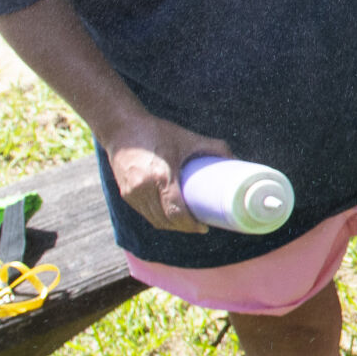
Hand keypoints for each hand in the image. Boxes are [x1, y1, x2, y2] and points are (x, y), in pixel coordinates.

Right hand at [103, 114, 232, 233]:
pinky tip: (170, 217)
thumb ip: (213, 146)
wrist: (121, 128)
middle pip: (166, 220)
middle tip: (200, 224)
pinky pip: (145, 213)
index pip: (176, 212)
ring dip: (171, 226)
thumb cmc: (157, 131)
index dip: (190, 224)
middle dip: (184, 227)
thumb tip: (235, 158)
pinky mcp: (126, 194)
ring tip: (188, 222)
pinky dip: (159, 218)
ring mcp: (132, 194)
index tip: (204, 227)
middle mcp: (144, 189)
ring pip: (154, 220)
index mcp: (161, 177)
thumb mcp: (187, 138)